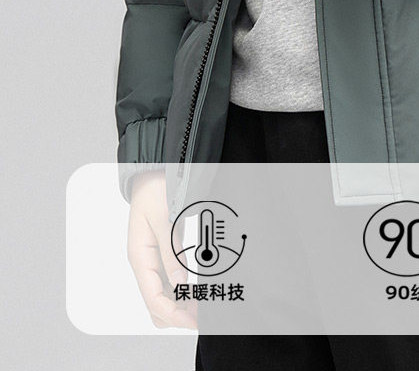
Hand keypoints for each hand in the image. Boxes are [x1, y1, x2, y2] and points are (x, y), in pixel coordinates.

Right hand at [127, 170, 197, 329]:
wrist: (153, 171)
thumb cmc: (155, 189)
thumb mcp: (164, 218)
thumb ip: (171, 252)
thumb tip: (180, 285)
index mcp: (139, 257)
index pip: (154, 299)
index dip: (174, 314)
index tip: (194, 321)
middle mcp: (144, 263)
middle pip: (155, 305)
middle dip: (177, 314)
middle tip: (202, 314)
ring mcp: (152, 261)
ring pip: (163, 297)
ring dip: (181, 305)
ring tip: (203, 305)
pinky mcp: (163, 255)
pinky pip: (170, 282)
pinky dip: (182, 291)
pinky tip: (197, 290)